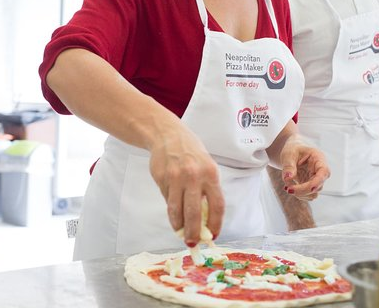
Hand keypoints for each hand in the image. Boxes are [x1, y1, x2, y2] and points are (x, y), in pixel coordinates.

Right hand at [148, 128, 224, 247]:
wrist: (167, 135)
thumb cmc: (191, 153)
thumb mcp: (207, 167)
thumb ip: (208, 190)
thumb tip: (206, 221)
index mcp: (211, 174)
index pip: (217, 205)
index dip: (216, 223)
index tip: (213, 235)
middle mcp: (194, 176)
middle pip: (194, 212)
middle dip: (194, 232)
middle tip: (192, 243)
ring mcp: (175, 177)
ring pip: (177, 210)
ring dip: (179, 225)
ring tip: (180, 232)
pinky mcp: (161, 178)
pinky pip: (167, 200)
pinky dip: (171, 208)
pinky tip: (174, 210)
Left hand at [279, 139, 329, 201]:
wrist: (293, 152)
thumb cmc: (293, 150)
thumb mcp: (289, 154)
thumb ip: (289, 166)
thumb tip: (288, 178)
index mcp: (319, 159)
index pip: (323, 172)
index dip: (318, 182)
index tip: (310, 188)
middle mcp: (321, 171)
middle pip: (317, 186)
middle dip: (302, 190)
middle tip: (288, 188)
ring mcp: (317, 180)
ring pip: (313, 194)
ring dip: (300, 194)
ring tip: (287, 187)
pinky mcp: (311, 185)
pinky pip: (307, 195)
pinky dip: (298, 194)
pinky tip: (289, 187)